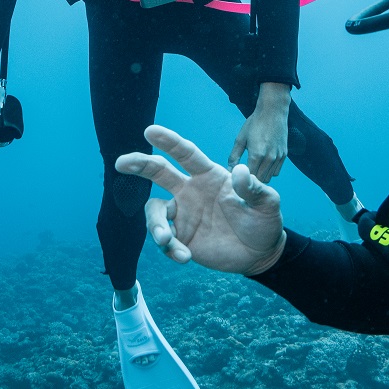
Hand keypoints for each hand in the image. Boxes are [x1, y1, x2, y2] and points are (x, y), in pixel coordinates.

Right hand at [116, 124, 285, 275]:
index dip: (169, 141)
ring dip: (155, 225)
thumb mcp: (267, 203)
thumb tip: (240, 172)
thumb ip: (254, 188)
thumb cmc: (264, 220)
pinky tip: (185, 257)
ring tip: (165, 240)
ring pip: (156, 211)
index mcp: (209, 175)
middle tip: (121, 163)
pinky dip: (170, 249)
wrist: (260, 253)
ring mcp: (184, 214)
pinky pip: (165, 241)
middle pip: (159, 172)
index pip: (186, 154)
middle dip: (139, 165)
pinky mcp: (181, 238)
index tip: (150, 131)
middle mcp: (191, 191)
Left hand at [229, 83, 289, 181]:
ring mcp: (278, 157)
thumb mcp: (240, 138)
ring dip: (261, 175)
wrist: (273, 111)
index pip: (249, 177)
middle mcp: (269, 158)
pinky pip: (276, 171)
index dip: (243, 179)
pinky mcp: (284, 155)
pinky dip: (269, 170)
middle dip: (252, 179)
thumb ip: (234, 156)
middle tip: (246, 173)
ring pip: (269, 177)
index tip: (239, 176)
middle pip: (260, 180)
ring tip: (254, 167)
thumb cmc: (254, 123)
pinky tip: (263, 162)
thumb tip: (229, 169)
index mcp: (256, 154)